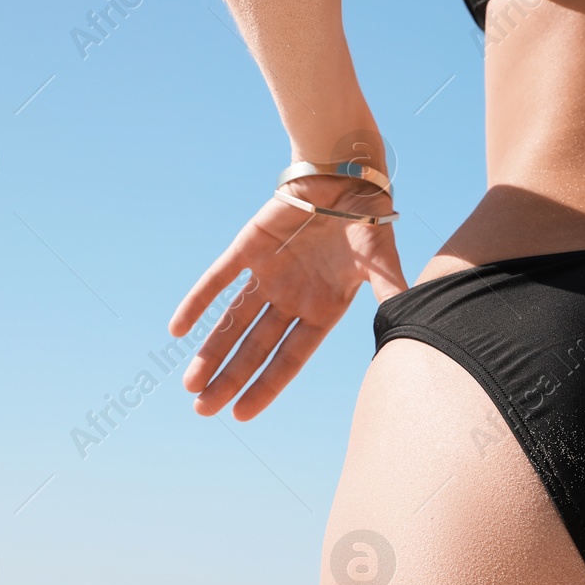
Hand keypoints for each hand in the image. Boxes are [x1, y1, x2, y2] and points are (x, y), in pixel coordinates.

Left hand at [168, 177, 408, 419]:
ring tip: (190, 384)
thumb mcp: (382, 262)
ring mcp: (268, 275)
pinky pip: (218, 279)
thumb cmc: (369, 217)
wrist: (345, 170)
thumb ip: (389, 294)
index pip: (289, 359)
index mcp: (323, 310)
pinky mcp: (248, 247)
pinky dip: (198, 302)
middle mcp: (292, 299)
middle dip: (230, 379)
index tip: (241, 414)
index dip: (265, 387)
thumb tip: (406, 325)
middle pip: (255, 349)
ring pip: (233, 322)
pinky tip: (178, 329)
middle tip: (202, 410)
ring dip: (211, 351)